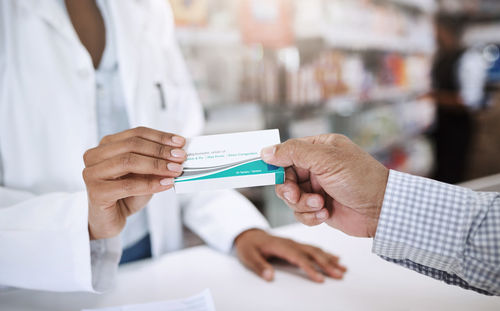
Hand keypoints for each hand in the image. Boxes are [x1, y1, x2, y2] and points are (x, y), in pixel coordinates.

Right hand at [83, 127, 186, 239]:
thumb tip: (177, 153)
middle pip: (132, 144)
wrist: (109, 221)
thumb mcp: (144, 174)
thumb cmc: (126, 195)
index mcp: (107, 145)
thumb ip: (155, 161)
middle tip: (181, 157)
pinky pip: (128, 185)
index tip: (180, 142)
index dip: (160, 136)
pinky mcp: (96, 192)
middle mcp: (95, 155)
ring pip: (128, 161)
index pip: (136, 133)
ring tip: (176, 170)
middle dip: (160, 150)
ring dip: (157, 165)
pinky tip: (166, 184)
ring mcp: (92, 173)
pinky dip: (150, 184)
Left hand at [235, 229, 345, 281]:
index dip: (310, 268)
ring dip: (330, 259)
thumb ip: (259, 266)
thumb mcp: (248, 256)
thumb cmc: (248, 246)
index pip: (298, 258)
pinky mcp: (296, 245)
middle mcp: (290, 243)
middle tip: (340, 274)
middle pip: (311, 253)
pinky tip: (335, 258)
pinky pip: (313, 248)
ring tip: (343, 268)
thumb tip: (269, 276)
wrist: (248, 234)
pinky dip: (326, 253)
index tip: (320, 279)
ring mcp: (294, 243)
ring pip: (315, 250)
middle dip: (327, 264)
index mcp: (280, 245)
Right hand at [261, 134, 388, 237]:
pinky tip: (325, 213)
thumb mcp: (325, 159)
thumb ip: (294, 152)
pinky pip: (300, 212)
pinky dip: (309, 215)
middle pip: (285, 176)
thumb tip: (266, 151)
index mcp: (319, 149)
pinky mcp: (320, 208)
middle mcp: (317, 167)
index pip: (288, 152)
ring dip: (301, 203)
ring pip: (290, 197)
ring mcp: (318, 188)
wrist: (382, 210)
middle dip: (288, 188)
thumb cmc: (359, 178)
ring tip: (319, 204)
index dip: (276, 163)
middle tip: (293, 194)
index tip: (264, 171)